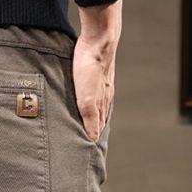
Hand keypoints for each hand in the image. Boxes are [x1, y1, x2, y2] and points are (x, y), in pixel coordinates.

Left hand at [72, 0, 121, 141]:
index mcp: (102, 105)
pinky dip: (90, 102)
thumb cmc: (90, 69)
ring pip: (97, 107)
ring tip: (87, 127)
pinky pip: (93, 93)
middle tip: (87, 143)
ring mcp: (101, 85)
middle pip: (98, 119)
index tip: (88, 152)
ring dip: (91, 118)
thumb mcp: (87, 100)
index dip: (93, 140)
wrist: (98, 39)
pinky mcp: (96, 73)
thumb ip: (90, 119)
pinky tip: (88, 100)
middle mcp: (104, 96)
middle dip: (92, 131)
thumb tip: (93, 139)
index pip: (98, 129)